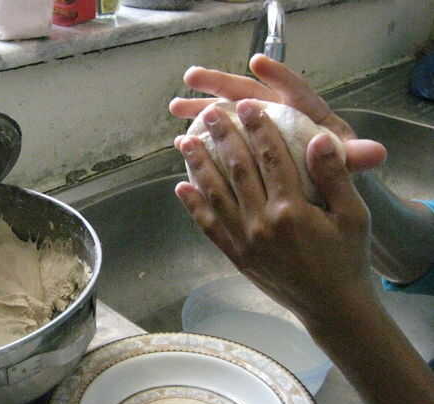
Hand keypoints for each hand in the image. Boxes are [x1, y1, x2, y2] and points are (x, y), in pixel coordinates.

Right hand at [170, 54, 385, 171]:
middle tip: (192, 77)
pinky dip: (201, 141)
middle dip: (220, 85)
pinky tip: (181, 143)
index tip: (258, 62)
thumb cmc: (334, 173)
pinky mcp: (243, 148)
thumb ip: (352, 158)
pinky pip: (220, 141)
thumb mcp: (344, 165)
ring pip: (227, 115)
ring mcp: (257, 131)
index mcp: (304, 115)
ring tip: (175, 106)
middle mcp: (277, 116)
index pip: (292, 91)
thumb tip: (376, 153)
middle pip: (249, 94)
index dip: (278, 76)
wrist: (320, 193)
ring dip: (201, 109)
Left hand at [175, 99, 375, 324]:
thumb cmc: (347, 259)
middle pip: (237, 170)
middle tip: (209, 114)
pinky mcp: (235, 256)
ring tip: (184, 142)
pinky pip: (209, 227)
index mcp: (292, 209)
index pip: (271, 158)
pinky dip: (193, 206)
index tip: (245, 106)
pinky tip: (181, 188)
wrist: (331, 307)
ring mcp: (244, 241)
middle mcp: (261, 223)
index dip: (257, 129)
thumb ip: (335, 177)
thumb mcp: (354, 217)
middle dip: (222, 138)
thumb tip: (319, 138)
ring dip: (198, 166)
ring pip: (216, 195)